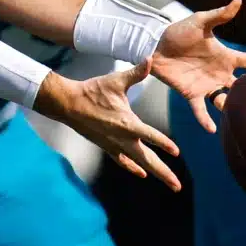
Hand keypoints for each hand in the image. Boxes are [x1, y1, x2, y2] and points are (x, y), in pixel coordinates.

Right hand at [34, 62, 181, 189]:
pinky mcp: (107, 147)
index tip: (177, 153)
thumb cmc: (93, 91)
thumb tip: (151, 58)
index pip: (151, 136)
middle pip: (148, 159)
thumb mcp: (116, 81)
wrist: (68, 104)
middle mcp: (123, 138)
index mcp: (127, 123)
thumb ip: (137, 73)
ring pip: (138, 164)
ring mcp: (114, 145)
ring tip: (169, 184)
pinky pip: (123, 161)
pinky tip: (142, 174)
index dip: (164, 144)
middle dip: (164, 173)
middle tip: (177, 187)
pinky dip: (133, 168)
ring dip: (155, 173)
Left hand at [150, 0, 245, 131]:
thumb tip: (239, 0)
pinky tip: (212, 129)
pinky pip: (200, 110)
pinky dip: (206, 120)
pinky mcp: (191, 94)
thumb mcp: (200, 21)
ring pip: (225, 101)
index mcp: (227, 57)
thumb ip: (219, 15)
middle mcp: (220, 74)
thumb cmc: (179, 32)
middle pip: (244, 87)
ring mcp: (207, 85)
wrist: (155, 45)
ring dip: (232, 108)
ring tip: (241, 115)